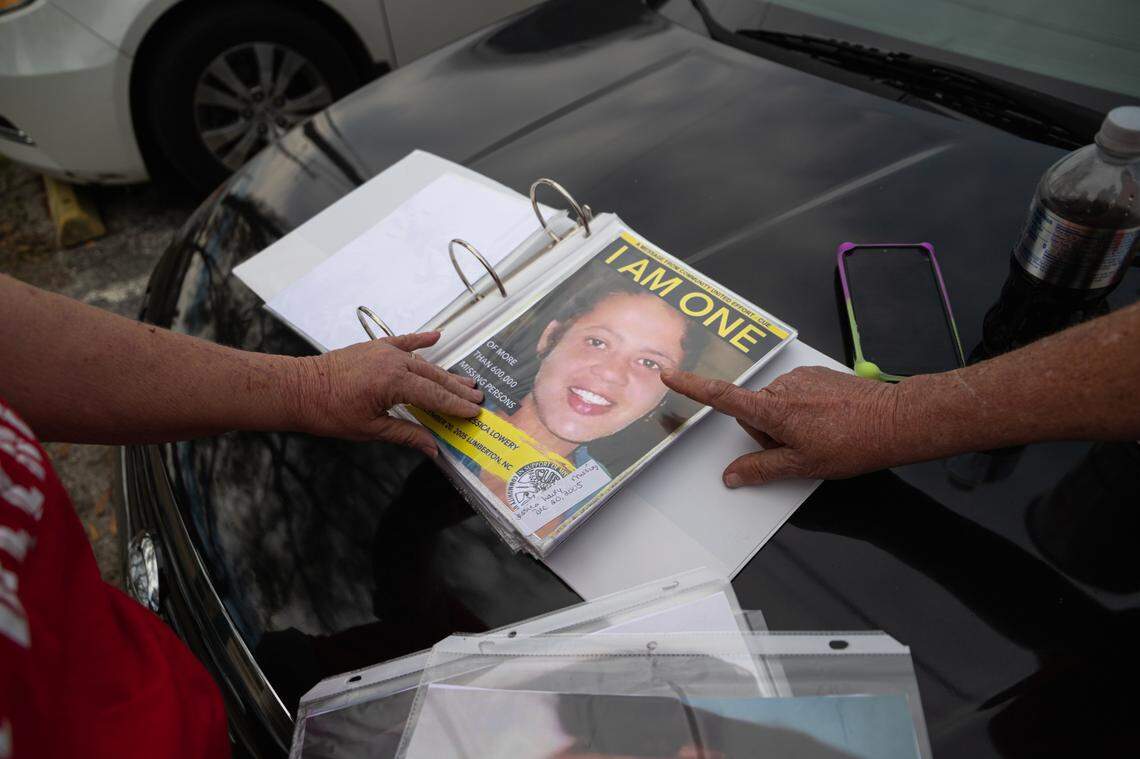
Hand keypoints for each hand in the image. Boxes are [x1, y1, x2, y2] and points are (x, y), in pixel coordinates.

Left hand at [291, 331, 481, 455]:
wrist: (298, 388)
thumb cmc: (329, 412)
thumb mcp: (370, 430)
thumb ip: (406, 435)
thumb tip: (433, 448)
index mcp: (393, 384)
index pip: (434, 397)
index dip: (456, 406)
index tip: (474, 412)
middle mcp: (393, 362)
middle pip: (434, 378)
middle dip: (457, 390)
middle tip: (478, 398)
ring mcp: (384, 351)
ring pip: (423, 363)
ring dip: (445, 373)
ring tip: (467, 381)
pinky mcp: (374, 347)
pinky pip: (403, 341)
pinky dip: (420, 340)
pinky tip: (436, 336)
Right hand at [660, 366, 901, 485]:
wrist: (895, 420)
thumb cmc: (853, 443)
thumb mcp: (802, 466)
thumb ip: (761, 470)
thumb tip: (732, 476)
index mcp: (774, 410)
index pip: (723, 398)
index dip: (693, 388)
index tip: (670, 376)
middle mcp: (783, 388)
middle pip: (753, 411)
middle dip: (765, 432)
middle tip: (796, 449)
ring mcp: (801, 379)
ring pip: (775, 405)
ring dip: (786, 423)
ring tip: (819, 437)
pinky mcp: (816, 375)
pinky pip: (795, 394)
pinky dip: (803, 411)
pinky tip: (826, 423)